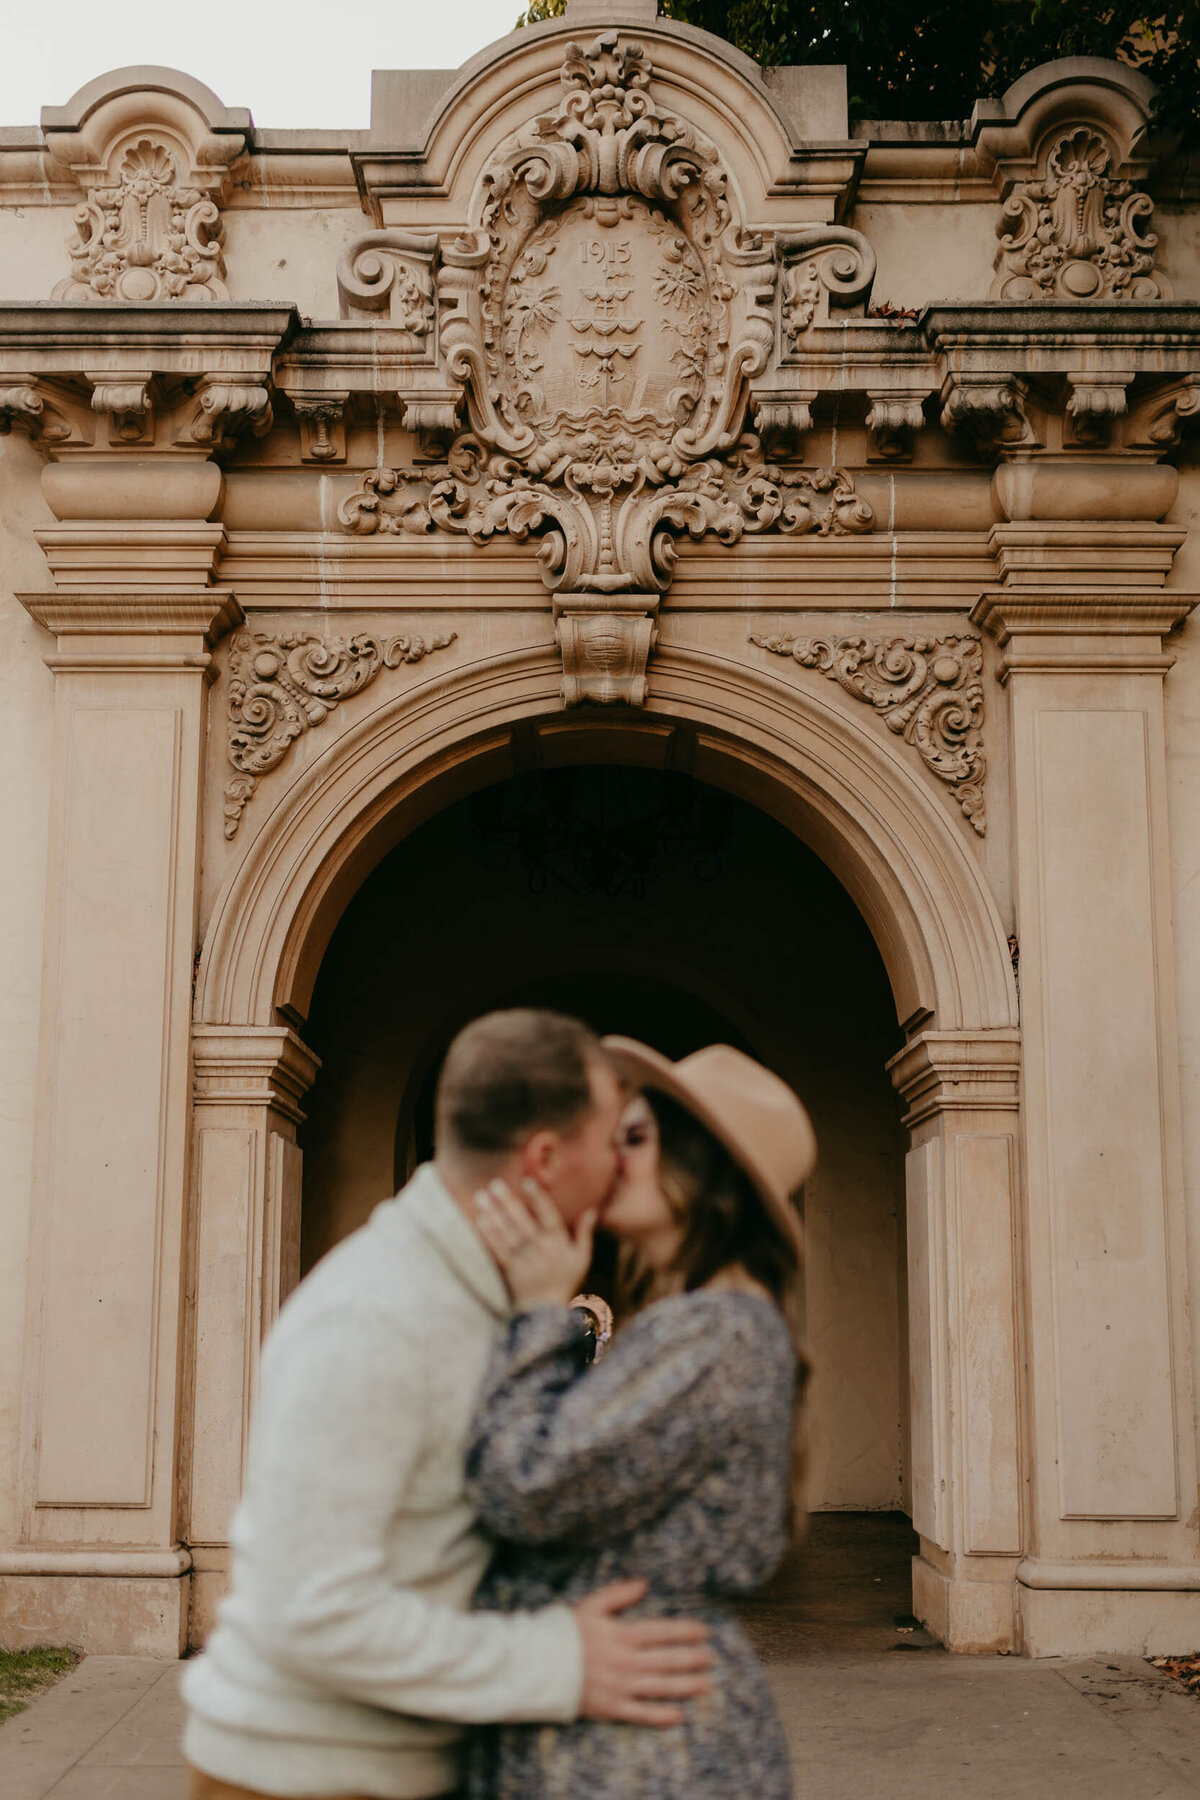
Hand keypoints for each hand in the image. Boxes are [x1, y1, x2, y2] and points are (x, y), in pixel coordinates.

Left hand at [472, 1178, 595, 1309]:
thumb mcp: (582, 1257)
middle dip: (508, 1202)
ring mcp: (524, 1259)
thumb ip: (584, 1233)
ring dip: (493, 1214)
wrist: (547, 1310)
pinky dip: (489, 1235)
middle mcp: (541, 1249)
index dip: (539, 1199)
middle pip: (522, 1222)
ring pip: (507, 1233)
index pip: (549, 1216)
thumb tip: (591, 1210)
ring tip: (482, 1197)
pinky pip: (498, 1250)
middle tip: (495, 1184)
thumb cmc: (566, 1279)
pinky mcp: (510, 1269)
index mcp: (559, 1243)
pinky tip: (480, 1220)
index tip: (528, 1182)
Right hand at [574, 1579, 711, 1725]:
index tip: (704, 1632)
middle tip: (711, 1659)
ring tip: (706, 1685)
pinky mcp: (611, 1708)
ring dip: (686, 1685)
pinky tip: (679, 1716)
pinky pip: (641, 1714)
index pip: (662, 1631)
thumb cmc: (566, 1633)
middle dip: (692, 1658)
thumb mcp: (591, 1605)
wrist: (540, 1666)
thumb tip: (644, 1584)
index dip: (685, 1631)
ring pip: (661, 1686)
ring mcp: (620, 1687)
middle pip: (667, 1660)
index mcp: (622, 1634)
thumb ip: (618, 1593)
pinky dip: (662, 1716)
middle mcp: (626, 1661)